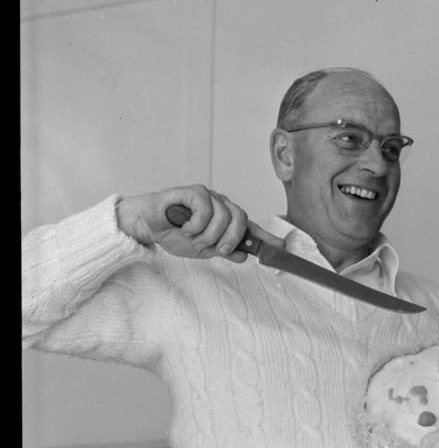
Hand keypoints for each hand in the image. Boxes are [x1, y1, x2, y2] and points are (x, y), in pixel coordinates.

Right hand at [116, 185, 283, 262]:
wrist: (148, 226)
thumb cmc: (173, 233)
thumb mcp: (202, 250)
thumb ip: (222, 251)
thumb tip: (243, 255)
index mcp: (225, 221)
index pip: (251, 228)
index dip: (266, 237)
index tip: (281, 246)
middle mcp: (221, 206)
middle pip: (241, 219)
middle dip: (231, 238)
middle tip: (217, 248)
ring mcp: (208, 197)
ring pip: (224, 216)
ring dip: (208, 234)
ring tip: (193, 238)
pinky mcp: (193, 192)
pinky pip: (206, 208)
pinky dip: (197, 224)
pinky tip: (185, 227)